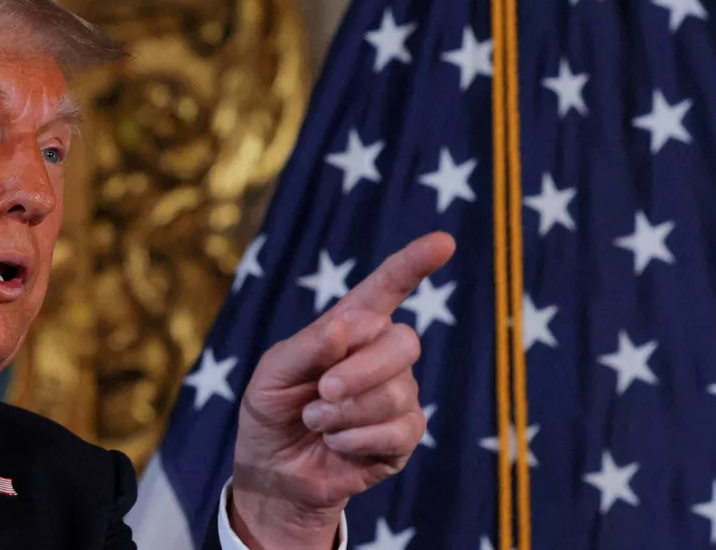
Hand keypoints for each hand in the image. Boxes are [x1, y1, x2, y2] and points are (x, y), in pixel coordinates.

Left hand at [229, 232, 455, 549]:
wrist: (273, 472)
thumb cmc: (271, 411)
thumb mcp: (271, 374)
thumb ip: (306, 347)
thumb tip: (346, 326)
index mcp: (350, 327)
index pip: (388, 287)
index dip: (414, 264)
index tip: (443, 242)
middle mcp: (381, 355)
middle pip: (403, 342)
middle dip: (361, 370)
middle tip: (322, 391)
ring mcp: (398, 395)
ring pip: (397, 392)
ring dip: (347, 411)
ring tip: (316, 422)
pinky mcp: (404, 436)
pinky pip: (399, 430)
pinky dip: (357, 438)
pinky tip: (337, 443)